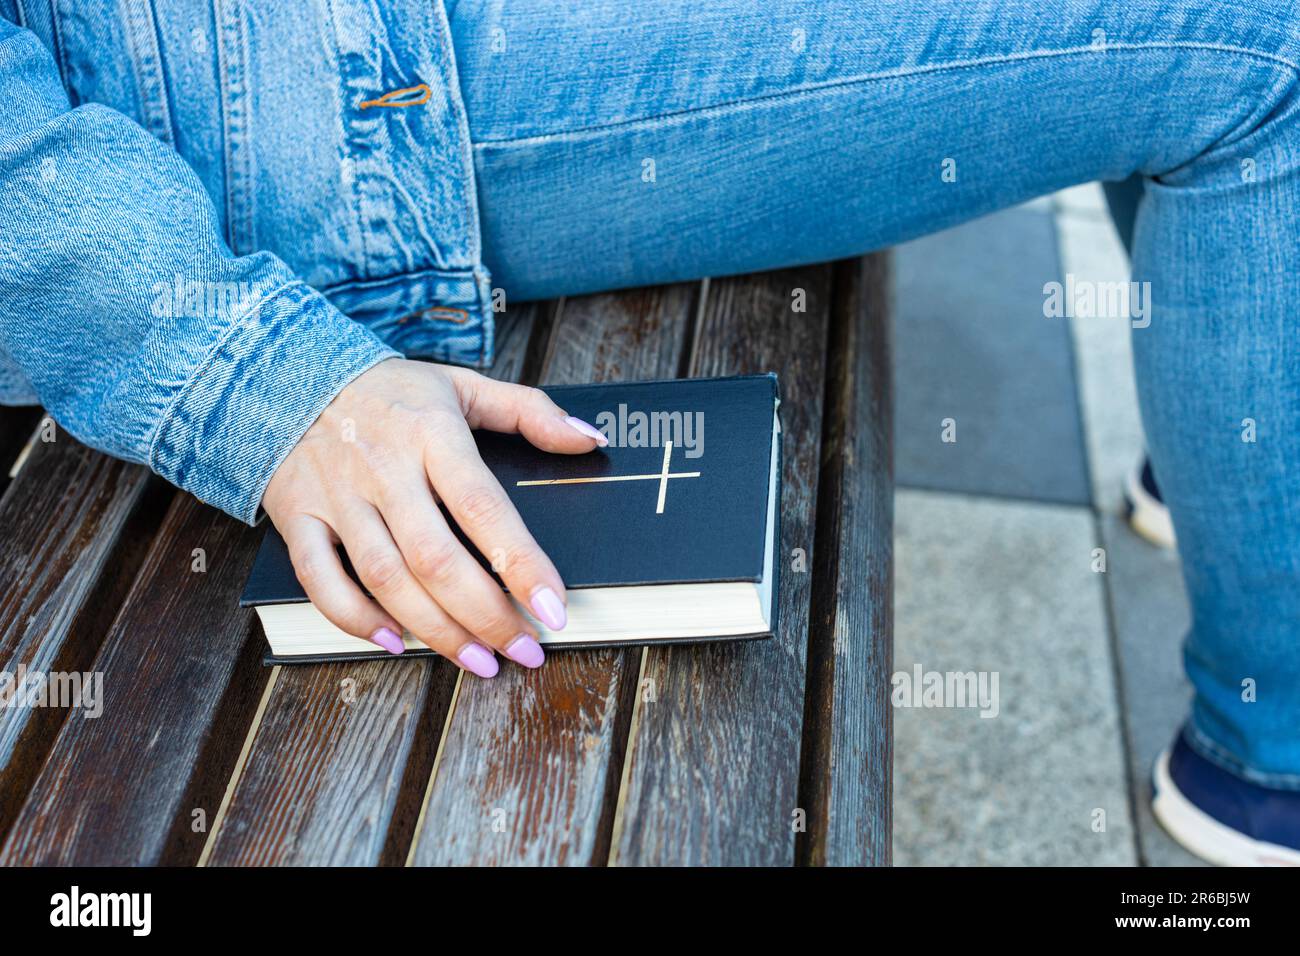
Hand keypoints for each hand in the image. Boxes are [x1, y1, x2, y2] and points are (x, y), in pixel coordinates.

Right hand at [260, 358, 607, 676]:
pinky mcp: (299, 516)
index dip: (521, 564)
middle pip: (436, 557)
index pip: (484, 508)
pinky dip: (354, 618)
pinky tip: (394, 641)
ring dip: (434, 628)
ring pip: (384, 577)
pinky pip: (321, 580)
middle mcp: (384, 468)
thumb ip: (530, 412)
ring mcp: (338, 496)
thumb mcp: (463, 385)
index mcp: (432, 434)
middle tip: (524, 651)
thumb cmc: (390, 391)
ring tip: (478, 661)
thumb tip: (588, 441)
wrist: (288, 372)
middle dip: (485, 614)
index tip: (554, 608)